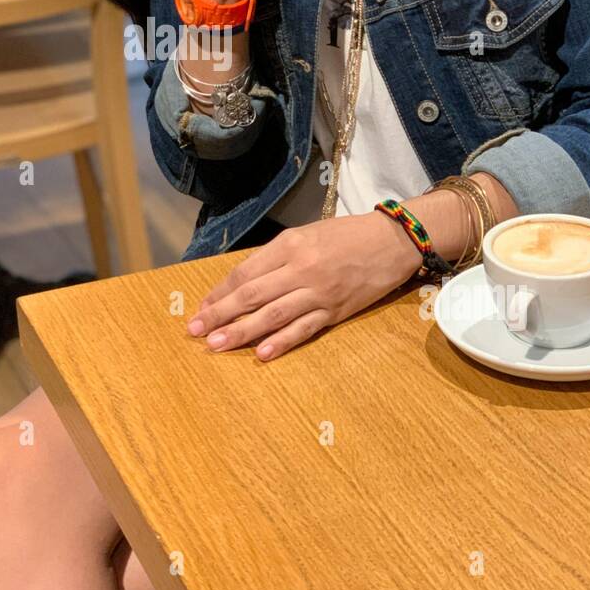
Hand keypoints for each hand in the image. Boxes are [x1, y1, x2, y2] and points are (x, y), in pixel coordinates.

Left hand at [186, 214, 421, 359]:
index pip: (244, 273)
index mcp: (288, 245)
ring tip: (217, 345)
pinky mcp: (336, 311)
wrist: (392, 241)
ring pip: (273, 315)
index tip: (200, 308)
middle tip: (196, 331)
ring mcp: (319, 292)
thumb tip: (243, 283)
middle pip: (252, 295)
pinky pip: (304, 329)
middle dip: (220, 314)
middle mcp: (300, 268)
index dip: (219, 293)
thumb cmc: (346, 236)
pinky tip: (261, 353)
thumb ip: (276, 257)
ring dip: (242, 332)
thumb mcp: (306, 235)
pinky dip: (281, 342)